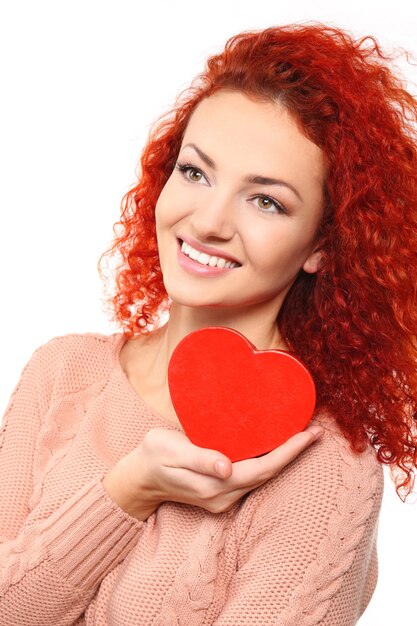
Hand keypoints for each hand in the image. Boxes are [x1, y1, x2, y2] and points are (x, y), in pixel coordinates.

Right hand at [102, 424, 323, 519]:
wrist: (139, 478)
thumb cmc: (153, 457)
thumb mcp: (170, 450)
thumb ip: (199, 459)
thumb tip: (227, 467)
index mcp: (215, 486)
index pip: (263, 469)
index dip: (289, 452)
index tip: (309, 434)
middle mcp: (224, 496)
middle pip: (269, 474)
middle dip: (293, 453)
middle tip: (313, 430)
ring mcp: (223, 497)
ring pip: (263, 476)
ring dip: (284, 457)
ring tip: (301, 435)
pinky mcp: (221, 491)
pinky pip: (253, 475)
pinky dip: (268, 459)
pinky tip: (275, 445)